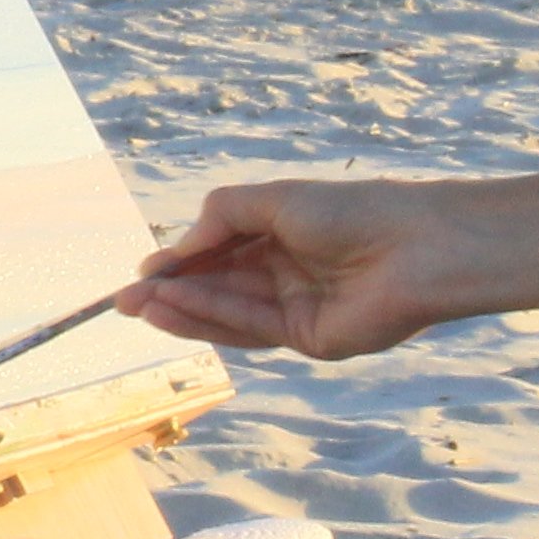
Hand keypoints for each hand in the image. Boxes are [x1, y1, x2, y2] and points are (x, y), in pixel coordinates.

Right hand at [120, 180, 463, 360]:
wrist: (415, 248)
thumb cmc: (352, 211)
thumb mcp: (273, 200)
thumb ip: (221, 219)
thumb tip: (176, 249)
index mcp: (282, 234)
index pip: (220, 253)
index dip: (181, 262)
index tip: (142, 271)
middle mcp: (286, 273)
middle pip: (218, 287)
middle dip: (171, 293)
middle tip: (124, 300)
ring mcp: (296, 309)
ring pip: (228, 312)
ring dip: (182, 310)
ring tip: (139, 306)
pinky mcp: (307, 338)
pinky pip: (250, 330)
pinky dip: (210, 321)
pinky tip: (174, 309)